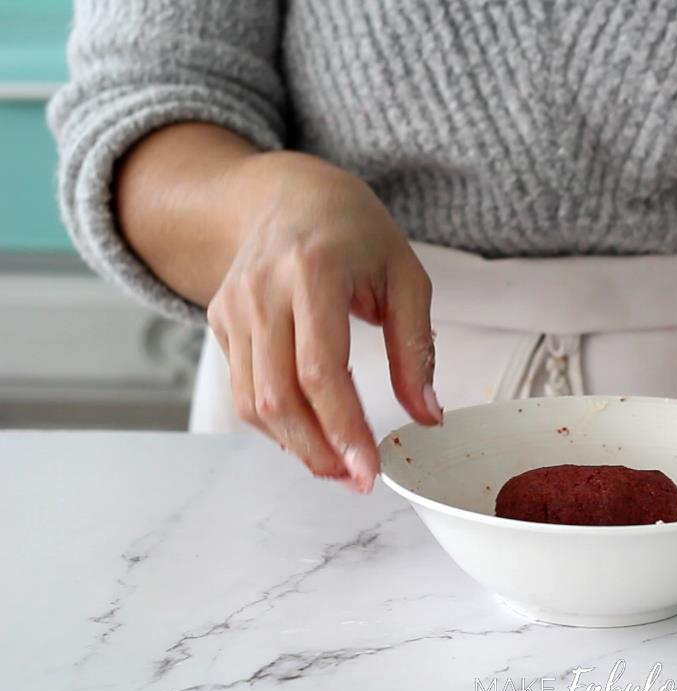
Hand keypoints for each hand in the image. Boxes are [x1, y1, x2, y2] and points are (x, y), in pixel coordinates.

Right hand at [206, 152, 442, 492]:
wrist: (286, 193)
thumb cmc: (353, 230)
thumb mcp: (405, 275)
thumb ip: (416, 347)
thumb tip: (427, 415)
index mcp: (313, 272)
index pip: (320, 371)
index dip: (343, 428)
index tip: (370, 468)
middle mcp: (262, 291)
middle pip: (277, 396)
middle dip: (318, 451)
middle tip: (358, 480)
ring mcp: (232, 308)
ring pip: (251, 402)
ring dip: (295, 447)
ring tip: (340, 467)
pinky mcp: (219, 322)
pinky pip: (243, 389)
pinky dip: (277, 423)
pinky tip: (312, 434)